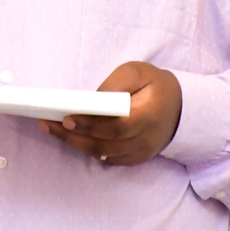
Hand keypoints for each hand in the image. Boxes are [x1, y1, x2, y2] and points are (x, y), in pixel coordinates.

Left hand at [39, 61, 182, 165]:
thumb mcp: (138, 72)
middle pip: (104, 144)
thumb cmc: (155, 85)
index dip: (90, 124)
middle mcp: (146, 139)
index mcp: (148, 115)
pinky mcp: (136, 158)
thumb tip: (92, 100)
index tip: (67, 117)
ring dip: (76, 143)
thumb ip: (116, 84)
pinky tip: (71, 137)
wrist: (180, 108)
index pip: (116, 126)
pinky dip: (89, 149)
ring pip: (103, 154)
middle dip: (73, 135)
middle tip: (48, 124)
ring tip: (53, 129)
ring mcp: (141, 152)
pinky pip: (108, 158)